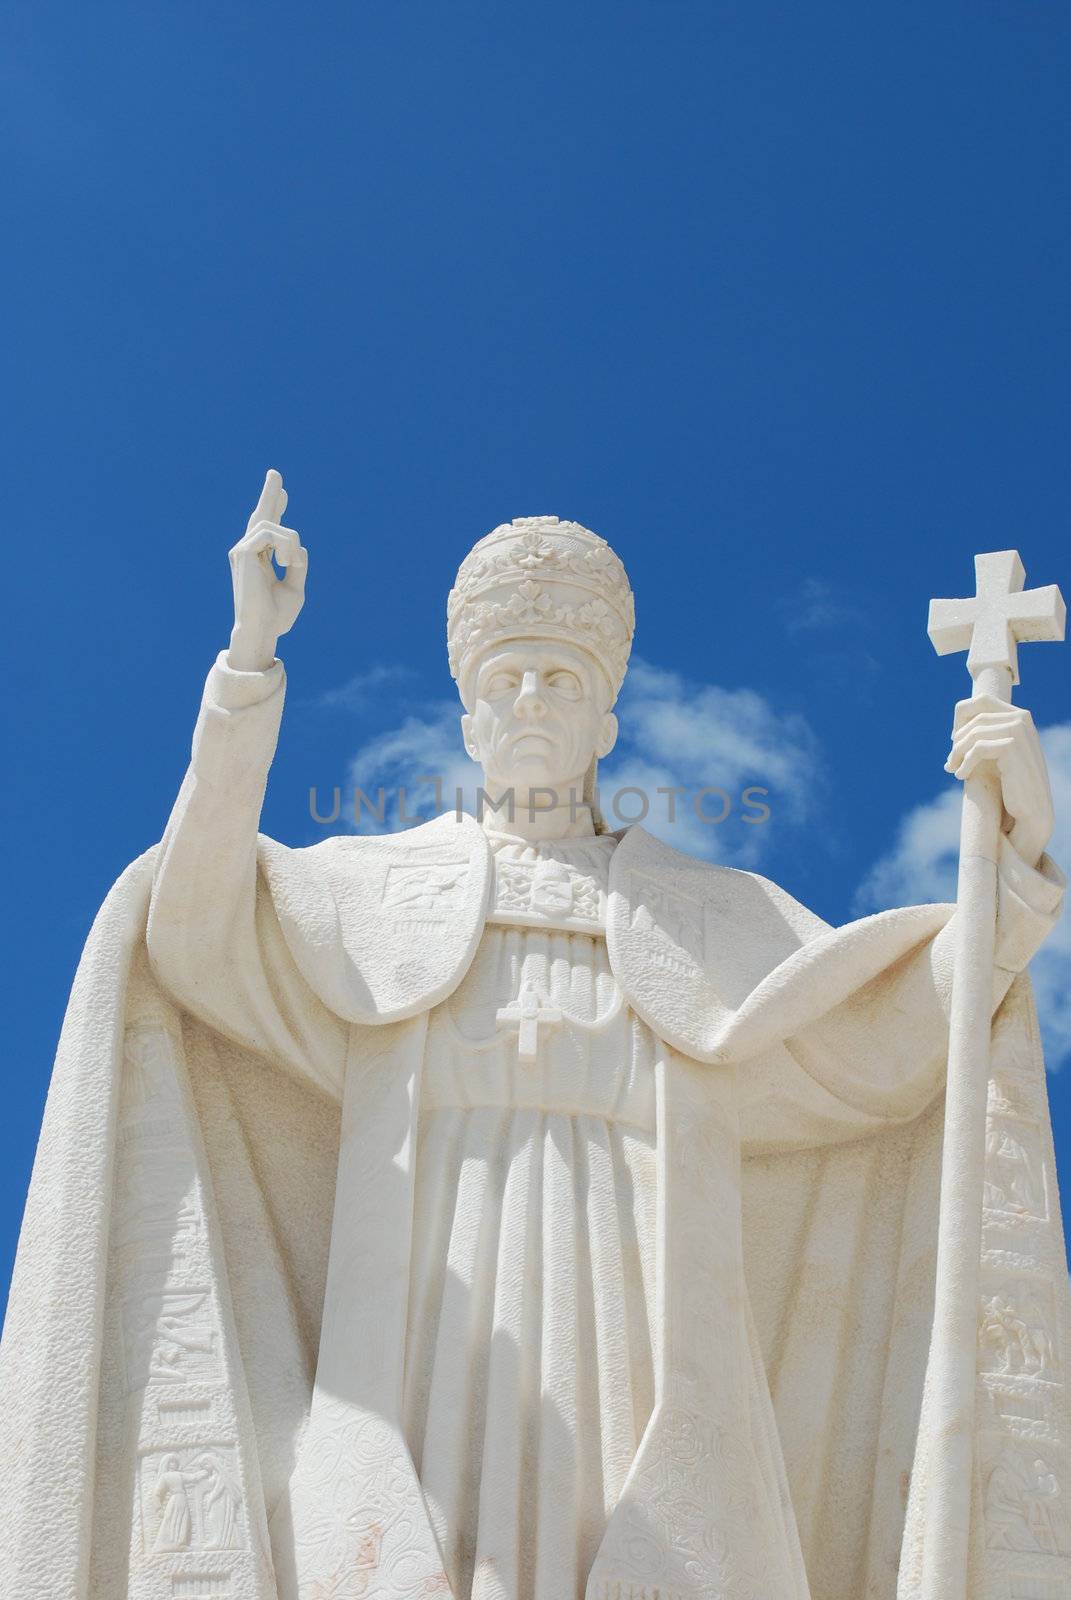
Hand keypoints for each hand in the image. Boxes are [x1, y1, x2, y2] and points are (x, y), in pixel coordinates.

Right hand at [227, 469, 307, 671]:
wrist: (263, 629)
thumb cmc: (277, 616)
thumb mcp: (295, 587)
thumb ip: (297, 564)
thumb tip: (298, 544)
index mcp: (261, 561)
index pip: (268, 531)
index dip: (276, 509)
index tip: (284, 493)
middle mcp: (248, 553)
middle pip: (259, 516)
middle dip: (270, 494)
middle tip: (275, 473)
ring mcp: (242, 551)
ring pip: (272, 525)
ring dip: (290, 542)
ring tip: (292, 564)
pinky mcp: (242, 552)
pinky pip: (270, 533)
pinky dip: (285, 546)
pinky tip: (287, 563)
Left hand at [945, 694, 1053, 866]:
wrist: (1033, 809)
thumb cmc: (1013, 783)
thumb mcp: (999, 754)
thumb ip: (986, 737)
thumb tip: (954, 733)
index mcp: (1019, 716)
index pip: (981, 701)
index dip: (961, 717)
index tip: (953, 739)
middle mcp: (1022, 718)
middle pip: (974, 718)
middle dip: (957, 740)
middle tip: (950, 761)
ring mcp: (1019, 730)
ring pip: (973, 734)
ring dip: (957, 753)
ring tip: (952, 769)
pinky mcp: (1012, 746)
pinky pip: (977, 748)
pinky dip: (964, 763)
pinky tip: (960, 776)